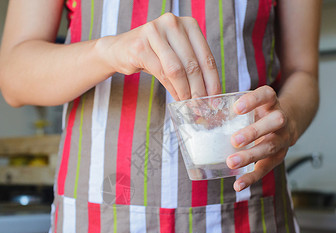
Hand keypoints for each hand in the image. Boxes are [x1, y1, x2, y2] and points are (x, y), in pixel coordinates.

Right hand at [99, 13, 220, 99]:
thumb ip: (193, 68)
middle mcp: (173, 23)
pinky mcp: (140, 46)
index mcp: (188, 24)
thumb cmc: (153, 54)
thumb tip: (209, 94)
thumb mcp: (177, 56)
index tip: (215, 99)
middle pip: (193, 65)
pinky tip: (176, 98)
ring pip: (177, 70)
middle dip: (199, 90)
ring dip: (185, 92)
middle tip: (201, 107)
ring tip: (188, 104)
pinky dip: (171, 89)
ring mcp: (155, 32)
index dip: (212, 81)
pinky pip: (162, 73)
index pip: (206, 57)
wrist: (120, 49)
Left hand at [226, 86, 294, 191]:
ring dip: (250, 156)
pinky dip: (251, 178)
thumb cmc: (258, 113)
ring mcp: (282, 139)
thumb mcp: (250, 105)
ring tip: (231, 162)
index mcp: (270, 102)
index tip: (236, 108)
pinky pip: (266, 168)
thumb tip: (196, 115)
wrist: (287, 124)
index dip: (253, 100)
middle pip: (275, 122)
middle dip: (254, 132)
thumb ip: (229, 109)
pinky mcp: (278, 157)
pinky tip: (238, 185)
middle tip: (234, 140)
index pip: (266, 95)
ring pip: (270, 147)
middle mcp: (280, 119)